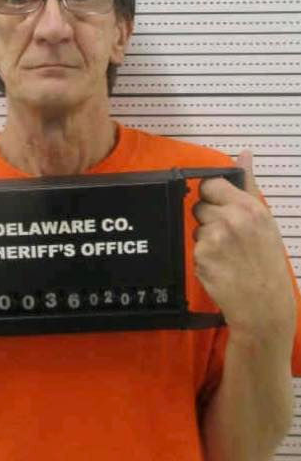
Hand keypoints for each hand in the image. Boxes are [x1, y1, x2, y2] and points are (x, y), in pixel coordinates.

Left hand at [192, 150, 295, 344]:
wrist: (264, 306)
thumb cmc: (267, 264)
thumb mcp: (266, 221)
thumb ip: (249, 185)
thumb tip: (244, 154)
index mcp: (249, 207)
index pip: (212, 184)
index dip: (213, 195)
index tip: (220, 207)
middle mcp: (231, 219)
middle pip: (199, 205)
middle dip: (208, 218)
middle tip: (227, 237)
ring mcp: (214, 238)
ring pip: (196, 227)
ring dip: (206, 238)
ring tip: (227, 255)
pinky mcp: (201, 256)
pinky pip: (194, 247)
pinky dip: (203, 256)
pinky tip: (220, 267)